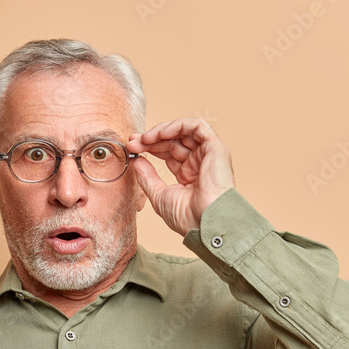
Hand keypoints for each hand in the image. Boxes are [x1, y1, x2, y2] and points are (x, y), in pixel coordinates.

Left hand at [126, 118, 234, 235]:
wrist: (204, 223)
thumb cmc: (186, 218)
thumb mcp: (159, 195)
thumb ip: (147, 177)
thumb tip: (136, 160)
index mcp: (188, 175)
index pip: (167, 152)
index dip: (149, 147)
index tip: (132, 147)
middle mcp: (198, 163)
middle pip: (173, 141)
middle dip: (151, 139)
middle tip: (133, 141)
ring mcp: (208, 155)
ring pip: (184, 131)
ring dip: (162, 131)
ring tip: (144, 138)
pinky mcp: (216, 148)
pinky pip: (197, 127)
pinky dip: (178, 126)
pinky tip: (161, 133)